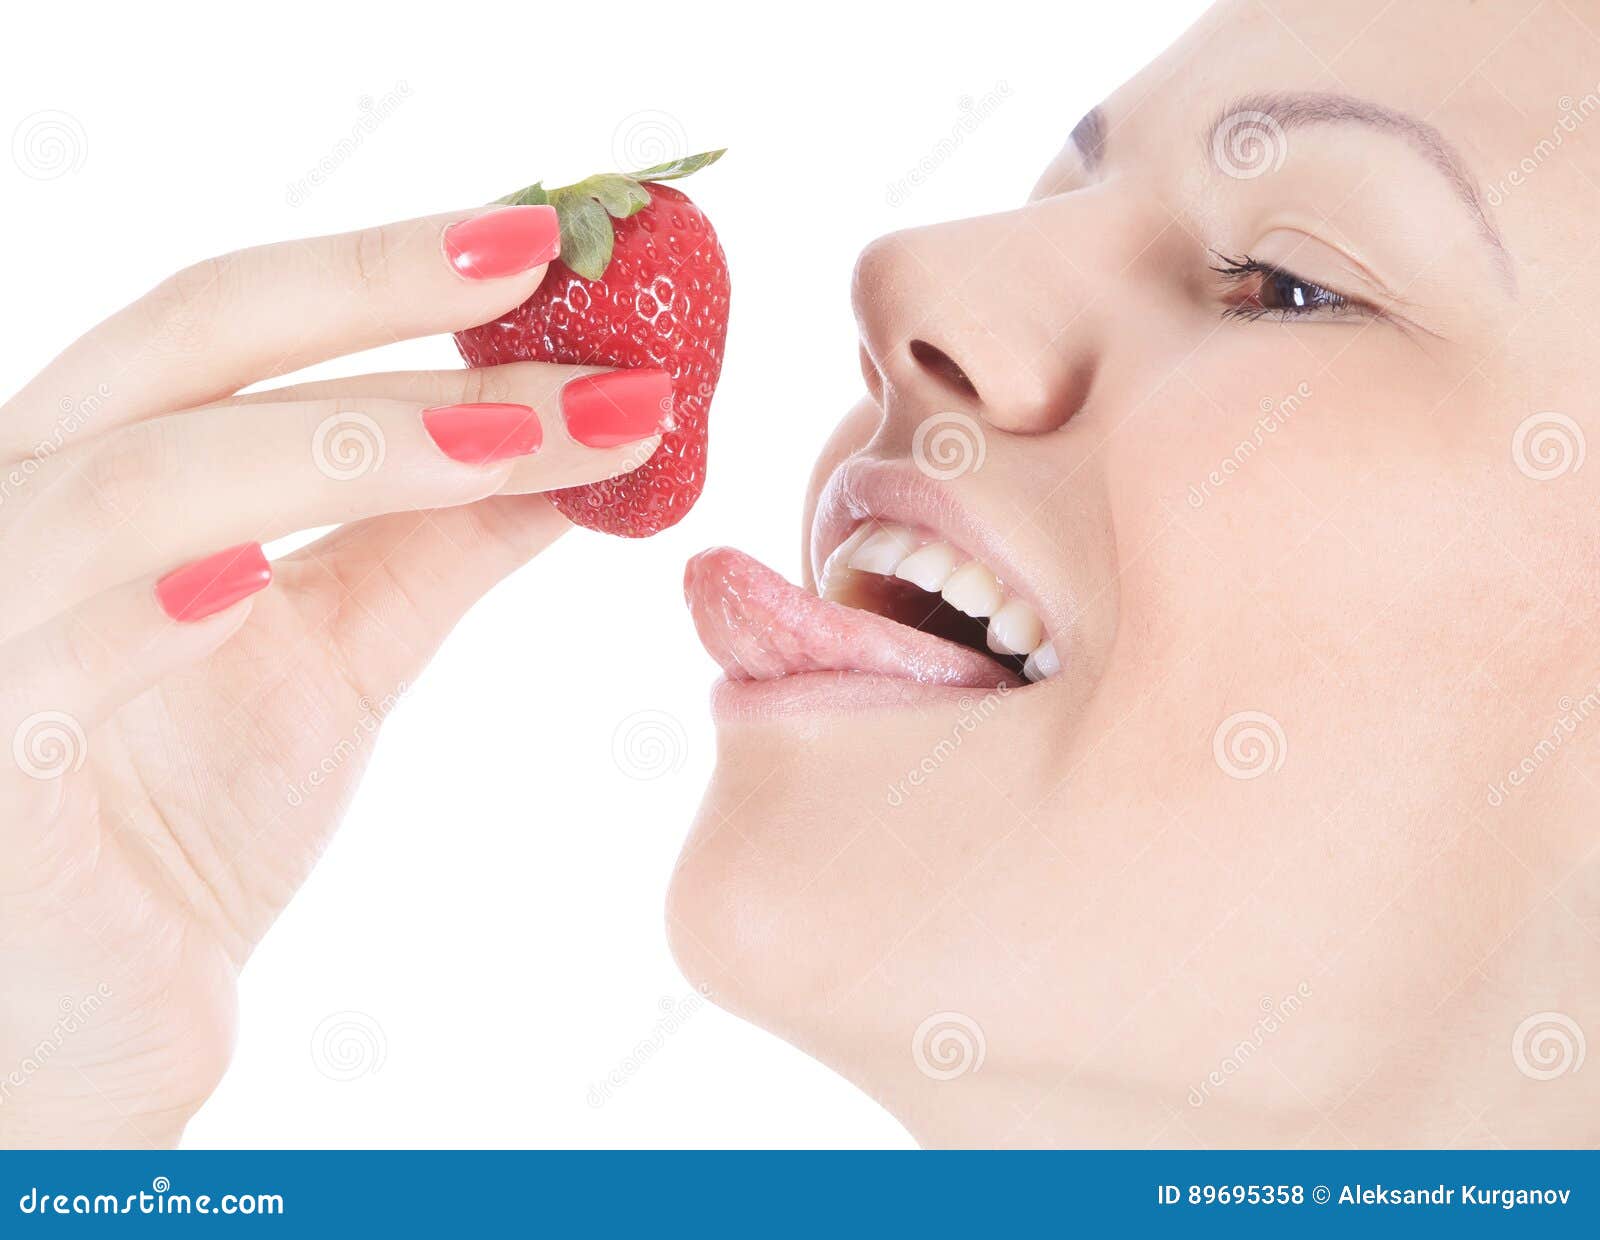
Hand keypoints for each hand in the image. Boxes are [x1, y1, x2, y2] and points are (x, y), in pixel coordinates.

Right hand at [0, 205, 668, 1146]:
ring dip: (347, 446)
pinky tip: (253, 578)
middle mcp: (22, 506)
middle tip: (542, 255)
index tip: (553, 242)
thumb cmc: (183, 819)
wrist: (88, 1015)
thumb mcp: (336, 658)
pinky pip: (39, 660)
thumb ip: (432, 545)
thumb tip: (579, 444)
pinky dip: (143, 615)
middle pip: (188, 346)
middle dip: (370, 291)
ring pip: (144, 483)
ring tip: (521, 432)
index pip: (242, 331)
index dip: (390, 276)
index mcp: (107, 466)